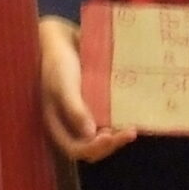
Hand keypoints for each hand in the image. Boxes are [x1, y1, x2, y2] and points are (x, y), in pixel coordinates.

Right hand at [37, 17, 136, 163]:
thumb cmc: (57, 63)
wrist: (59, 40)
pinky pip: (103, 121)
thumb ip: (74, 110)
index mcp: (56, 124)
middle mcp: (67, 125)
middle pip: (89, 147)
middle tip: (130, 133)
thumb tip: (90, 134)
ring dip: (115, 137)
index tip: (111, 136)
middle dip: (109, 144)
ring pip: (98, 137)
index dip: (93, 148)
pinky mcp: (89, 106)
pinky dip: (115, 123)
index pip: (75, 149)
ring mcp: (79, 116)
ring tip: (131, 129)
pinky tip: (128, 116)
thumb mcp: (65, 86)